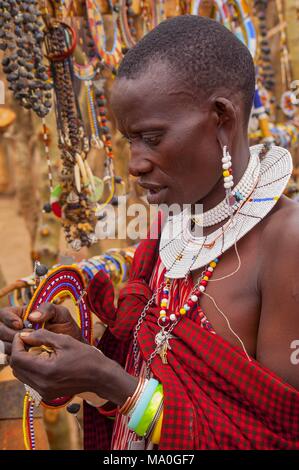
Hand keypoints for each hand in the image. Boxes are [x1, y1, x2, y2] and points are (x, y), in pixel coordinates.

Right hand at [0, 302, 82, 357]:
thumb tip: (31, 316)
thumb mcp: (60, 313)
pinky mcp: (19, 356)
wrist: (72, 346)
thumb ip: (48, 309)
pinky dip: (16, 358)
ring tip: (30, 349)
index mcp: (21, 314)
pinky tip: (28, 358)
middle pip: (0, 330)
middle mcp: (14, 328)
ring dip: (13, 347)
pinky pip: (10, 357)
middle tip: (26, 339)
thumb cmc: (66, 327)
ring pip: (3, 345)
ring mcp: (15, 343)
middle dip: (10, 334)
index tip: (20, 325)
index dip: (8, 319)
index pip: (4, 313)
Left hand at [10, 330, 137, 404]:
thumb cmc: (86, 357)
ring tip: (37, 349)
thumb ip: (41, 336)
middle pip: (16, 368)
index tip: (24, 334)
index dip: (17, 343)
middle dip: (20, 351)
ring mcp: (44, 392)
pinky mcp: (47, 394)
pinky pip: (30, 380)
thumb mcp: (64, 341)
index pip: (17, 358)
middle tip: (30, 340)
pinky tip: (44, 359)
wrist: (101, 377)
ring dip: (25, 360)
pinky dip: (32, 369)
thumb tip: (24, 334)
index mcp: (46, 371)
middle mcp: (42, 385)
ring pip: (21, 375)